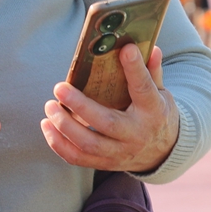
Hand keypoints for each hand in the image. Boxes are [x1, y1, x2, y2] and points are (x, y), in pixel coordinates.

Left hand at [43, 44, 180, 172]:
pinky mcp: (105, 163)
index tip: (125, 50)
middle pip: (106, 123)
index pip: (143, 88)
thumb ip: (152, 71)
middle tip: (59, 88)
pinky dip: (59, 144)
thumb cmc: (156, 114)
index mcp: (153, 111)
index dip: (135, 69)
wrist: (162, 152)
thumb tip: (151, 48)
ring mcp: (120, 152)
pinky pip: (78, 158)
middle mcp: (136, 134)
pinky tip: (47, 126)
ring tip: (49, 106)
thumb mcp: (161, 93)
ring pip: (88, 144)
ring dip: (64, 126)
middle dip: (80, 106)